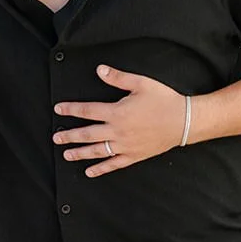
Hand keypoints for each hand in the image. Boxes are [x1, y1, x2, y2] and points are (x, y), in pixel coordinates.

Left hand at [52, 65, 189, 176]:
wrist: (185, 121)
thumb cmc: (164, 100)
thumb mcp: (141, 83)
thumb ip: (118, 77)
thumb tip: (99, 69)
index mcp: (117, 112)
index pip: (88, 111)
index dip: (71, 110)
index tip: (58, 109)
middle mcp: (118, 131)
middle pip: (88, 134)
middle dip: (70, 136)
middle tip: (56, 137)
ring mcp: (125, 146)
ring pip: (97, 151)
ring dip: (80, 153)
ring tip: (66, 154)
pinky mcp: (134, 156)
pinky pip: (114, 164)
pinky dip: (101, 169)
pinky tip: (90, 172)